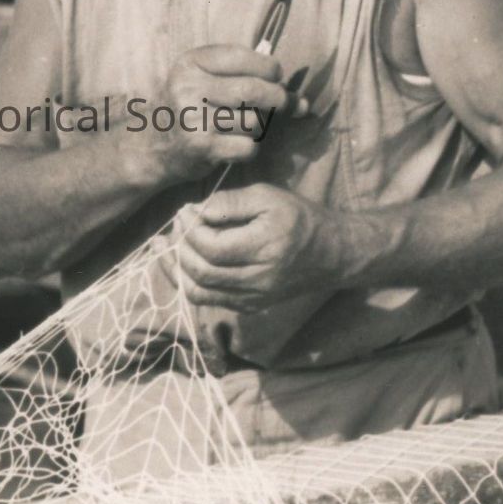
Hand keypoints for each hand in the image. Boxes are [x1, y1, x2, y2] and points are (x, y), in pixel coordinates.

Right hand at [148, 45, 287, 182]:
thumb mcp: (201, 77)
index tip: (277, 76)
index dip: (270, 67)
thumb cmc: (187, 107)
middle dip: (280, 98)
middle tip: (288, 104)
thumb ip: (242, 74)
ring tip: (244, 127)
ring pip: (254, 121)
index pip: (242, 57)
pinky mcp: (202, 147)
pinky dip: (249, 148)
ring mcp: (195, 118)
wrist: (151, 146)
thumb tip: (299, 98)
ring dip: (259, 126)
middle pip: (254, 90)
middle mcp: (189, 87)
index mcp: (191, 63)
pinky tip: (235, 146)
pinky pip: (248, 147)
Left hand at [174, 183, 350, 310]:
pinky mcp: (251, 306)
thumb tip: (195, 210)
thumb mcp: (269, 197)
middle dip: (181, 246)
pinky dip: (190, 282)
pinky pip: (209, 300)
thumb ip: (231, 202)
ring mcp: (255, 298)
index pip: (213, 247)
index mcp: (266, 247)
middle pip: (203, 271)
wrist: (332, 253)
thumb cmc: (300, 218)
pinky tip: (182, 262)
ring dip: (178, 268)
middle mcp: (260, 279)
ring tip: (171, 245)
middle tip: (177, 225)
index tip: (184, 212)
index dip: (190, 229)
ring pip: (200, 291)